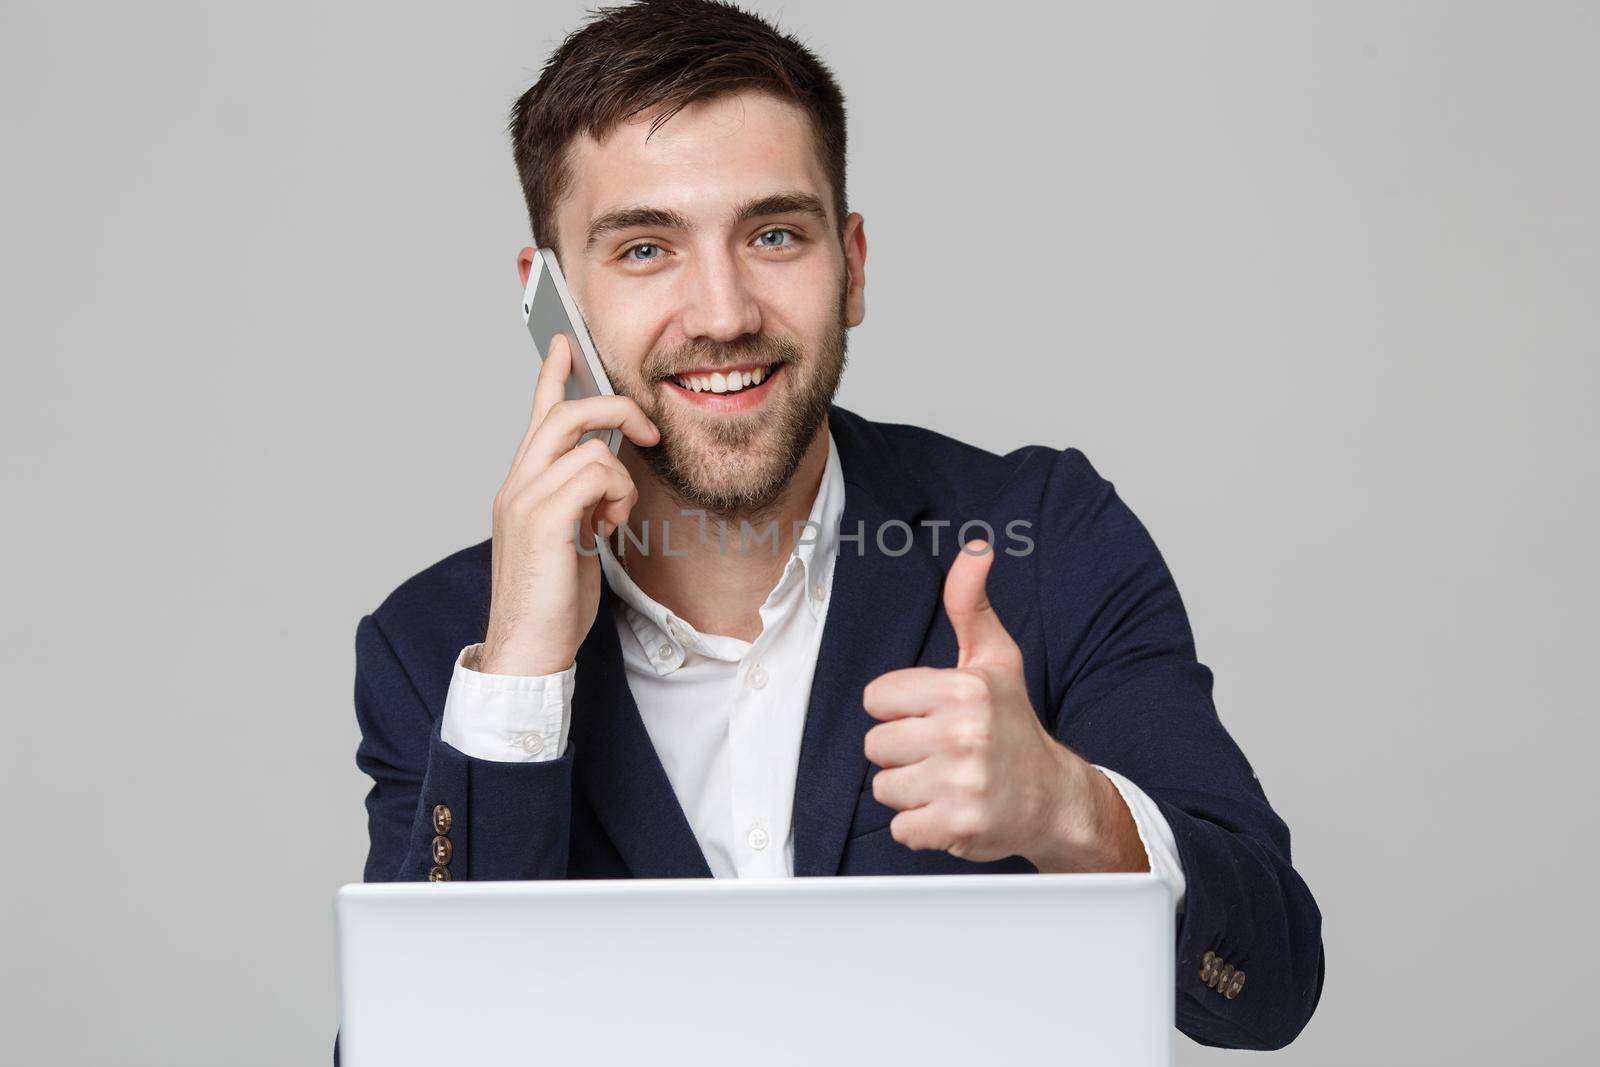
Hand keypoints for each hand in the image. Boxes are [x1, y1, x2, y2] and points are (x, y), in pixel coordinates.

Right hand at [480, 333, 659, 675]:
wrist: (527, 651)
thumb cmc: (550, 603)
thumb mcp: (571, 541)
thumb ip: (581, 504)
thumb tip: (607, 482)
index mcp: (522, 487)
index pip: (537, 417)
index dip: (552, 376)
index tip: (565, 343)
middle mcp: (517, 485)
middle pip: (565, 413)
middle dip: (615, 408)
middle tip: (648, 431)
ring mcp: (525, 499)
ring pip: (589, 444)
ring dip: (620, 478)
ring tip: (615, 518)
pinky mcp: (542, 518)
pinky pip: (596, 473)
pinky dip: (616, 496)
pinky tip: (609, 528)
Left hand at [861, 540, 1147, 871]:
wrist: (1055, 798)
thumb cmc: (1014, 726)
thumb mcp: (995, 660)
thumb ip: (970, 604)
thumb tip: (976, 549)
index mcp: (964, 689)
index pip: (877, 698)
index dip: (900, 710)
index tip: (932, 717)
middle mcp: (963, 734)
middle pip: (876, 744)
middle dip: (903, 752)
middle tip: (943, 753)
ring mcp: (961, 782)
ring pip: (884, 787)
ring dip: (910, 790)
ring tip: (947, 781)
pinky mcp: (957, 825)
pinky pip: (901, 827)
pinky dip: (920, 826)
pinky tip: (949, 810)